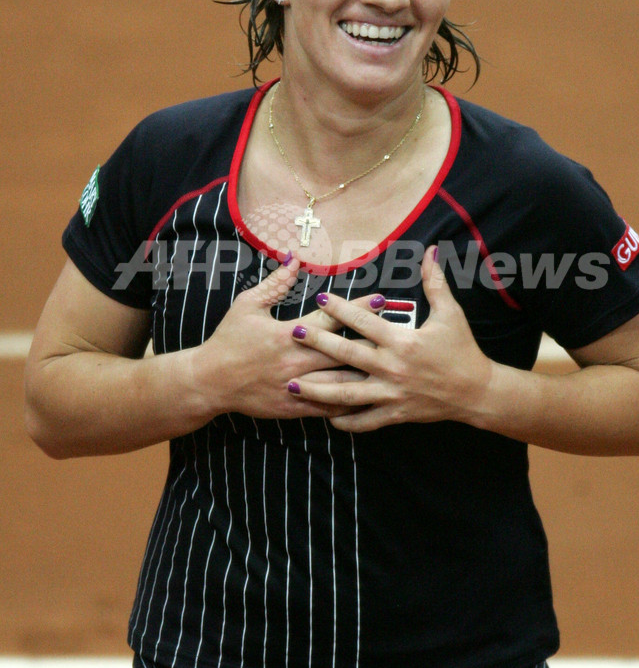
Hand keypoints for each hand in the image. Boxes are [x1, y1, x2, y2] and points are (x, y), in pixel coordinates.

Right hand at [195, 257, 384, 419]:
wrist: (209, 381)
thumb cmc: (228, 339)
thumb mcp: (247, 305)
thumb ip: (275, 283)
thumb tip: (294, 259)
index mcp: (287, 334)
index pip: (331, 319)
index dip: (359, 309)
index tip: (382, 300)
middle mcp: (296, 361)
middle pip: (344, 351)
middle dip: (374, 340)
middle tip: (401, 333)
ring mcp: (297, 387)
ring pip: (342, 382)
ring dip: (368, 374)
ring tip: (393, 366)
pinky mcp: (294, 408)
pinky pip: (329, 408)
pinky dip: (350, 403)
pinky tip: (370, 398)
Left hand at [286, 247, 492, 430]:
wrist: (477, 391)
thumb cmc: (462, 350)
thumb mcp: (450, 314)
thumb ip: (435, 283)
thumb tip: (429, 252)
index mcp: (402, 341)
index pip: (364, 322)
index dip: (341, 309)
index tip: (320, 299)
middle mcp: (392, 368)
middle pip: (347, 354)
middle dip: (318, 344)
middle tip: (294, 334)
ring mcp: (391, 394)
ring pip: (347, 394)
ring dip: (319, 389)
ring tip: (293, 385)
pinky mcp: (395, 414)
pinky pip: (365, 421)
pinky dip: (345, 422)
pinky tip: (327, 418)